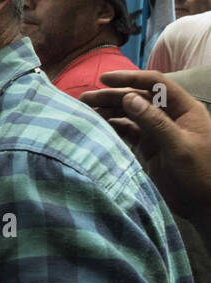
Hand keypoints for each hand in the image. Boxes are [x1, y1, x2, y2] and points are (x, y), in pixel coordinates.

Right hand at [81, 70, 210, 225]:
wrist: (204, 204)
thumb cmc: (201, 173)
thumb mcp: (179, 146)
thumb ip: (154, 122)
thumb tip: (129, 98)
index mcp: (184, 109)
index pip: (155, 84)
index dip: (130, 78)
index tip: (104, 79)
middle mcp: (170, 115)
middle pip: (138, 97)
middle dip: (112, 96)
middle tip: (85, 99)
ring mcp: (158, 131)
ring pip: (130, 113)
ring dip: (109, 110)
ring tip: (86, 111)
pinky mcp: (149, 146)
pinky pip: (128, 131)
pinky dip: (113, 127)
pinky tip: (98, 126)